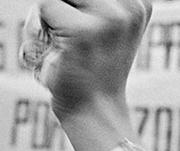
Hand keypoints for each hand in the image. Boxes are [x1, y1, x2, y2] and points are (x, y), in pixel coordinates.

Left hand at [36, 0, 151, 118]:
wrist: (93, 111)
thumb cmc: (92, 71)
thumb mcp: (107, 29)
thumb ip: (98, 5)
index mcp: (139, 2)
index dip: (77, 3)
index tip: (79, 28)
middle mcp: (129, 7)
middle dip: (63, 5)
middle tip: (66, 35)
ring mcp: (108, 19)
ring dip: (50, 15)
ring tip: (62, 43)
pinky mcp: (82, 33)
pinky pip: (46, 6)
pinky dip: (40, 27)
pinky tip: (56, 49)